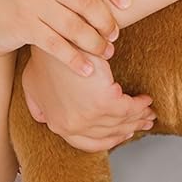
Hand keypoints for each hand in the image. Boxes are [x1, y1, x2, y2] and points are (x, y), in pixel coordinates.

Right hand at [0, 0, 128, 75]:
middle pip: (85, 0)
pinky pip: (56, 44)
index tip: (128, 4)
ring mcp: (31, 1)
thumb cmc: (30, 2)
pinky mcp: (22, 24)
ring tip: (106, 53)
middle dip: (105, 20)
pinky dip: (74, 59)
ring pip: (73, 25)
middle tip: (115, 35)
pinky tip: (86, 70)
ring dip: (94, 43)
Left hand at [23, 46, 156, 151]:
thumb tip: (43, 119)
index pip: (88, 142)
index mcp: (58, 124)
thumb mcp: (33, 85)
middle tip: (144, 123)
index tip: (122, 133)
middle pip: (109, 134)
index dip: (108, 139)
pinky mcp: (103, 103)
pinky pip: (129, 109)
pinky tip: (145, 100)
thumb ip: (39, 105)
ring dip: (139, 117)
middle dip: (129, 128)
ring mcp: (87, 117)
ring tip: (149, 112)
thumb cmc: (44, 55)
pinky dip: (140, 105)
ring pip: (121, 122)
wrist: (55, 38)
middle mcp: (72, 126)